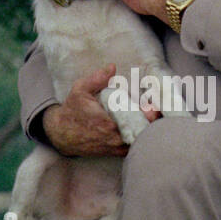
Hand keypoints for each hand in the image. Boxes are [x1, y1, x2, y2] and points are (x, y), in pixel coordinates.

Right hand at [41, 64, 158, 156]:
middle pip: (143, 132)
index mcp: (108, 123)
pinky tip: (148, 126)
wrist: (62, 135)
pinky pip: (136, 146)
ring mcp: (117, 147)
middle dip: (154, 121)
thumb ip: (97, 79)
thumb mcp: (80, 90)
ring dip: (150, 130)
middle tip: (159, 109)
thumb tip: (112, 67)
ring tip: (156, 117)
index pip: (136, 120)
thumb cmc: (72, 111)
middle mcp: (115, 138)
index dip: (150, 114)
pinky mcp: (117, 152)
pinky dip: (144, 137)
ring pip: (141, 141)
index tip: (157, 105)